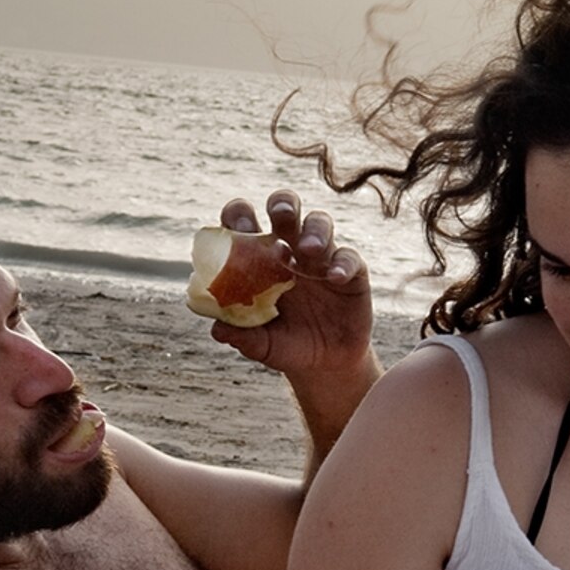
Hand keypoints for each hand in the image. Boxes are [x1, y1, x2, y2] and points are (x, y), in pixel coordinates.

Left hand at [210, 191, 375, 382]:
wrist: (325, 365)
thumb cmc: (286, 345)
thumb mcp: (262, 344)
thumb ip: (241, 335)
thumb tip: (218, 328)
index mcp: (258, 259)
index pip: (244, 223)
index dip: (238, 217)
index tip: (238, 227)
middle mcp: (290, 250)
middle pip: (285, 209)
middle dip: (282, 203)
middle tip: (280, 213)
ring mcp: (322, 258)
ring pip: (320, 223)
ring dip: (314, 230)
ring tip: (308, 249)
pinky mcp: (351, 273)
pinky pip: (349, 257)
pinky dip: (342, 263)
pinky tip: (334, 278)